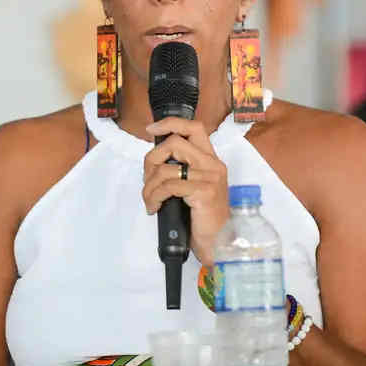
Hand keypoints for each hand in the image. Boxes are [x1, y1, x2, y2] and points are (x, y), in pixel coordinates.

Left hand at [143, 118, 229, 265]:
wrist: (219, 242)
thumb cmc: (202, 217)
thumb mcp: (194, 187)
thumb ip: (182, 170)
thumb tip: (154, 161)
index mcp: (211, 160)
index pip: (194, 127)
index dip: (170, 123)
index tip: (151, 129)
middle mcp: (213, 165)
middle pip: (174, 143)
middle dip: (151, 159)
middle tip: (147, 179)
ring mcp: (210, 178)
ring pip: (166, 168)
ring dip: (149, 186)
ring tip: (149, 200)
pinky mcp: (204, 192)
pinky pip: (168, 186)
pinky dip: (154, 196)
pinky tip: (154, 207)